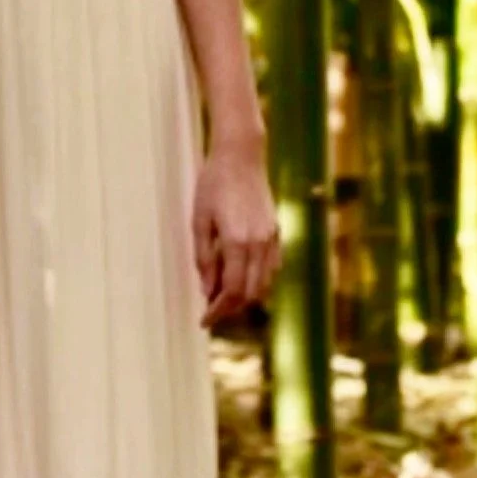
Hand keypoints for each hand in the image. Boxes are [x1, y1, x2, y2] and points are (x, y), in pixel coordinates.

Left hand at [192, 140, 277, 326]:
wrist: (240, 156)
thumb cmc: (213, 184)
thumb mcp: (199, 220)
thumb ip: (203, 258)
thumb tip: (207, 291)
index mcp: (237, 242)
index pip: (231, 292)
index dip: (217, 311)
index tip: (203, 321)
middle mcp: (259, 244)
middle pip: (249, 294)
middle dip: (230, 309)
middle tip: (210, 312)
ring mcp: (272, 238)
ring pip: (263, 284)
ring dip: (245, 296)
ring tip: (223, 296)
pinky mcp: (277, 231)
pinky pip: (272, 267)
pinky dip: (258, 280)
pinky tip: (241, 276)